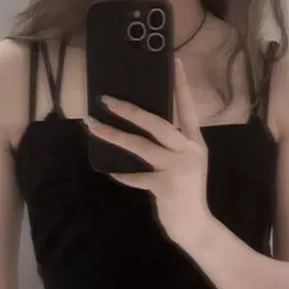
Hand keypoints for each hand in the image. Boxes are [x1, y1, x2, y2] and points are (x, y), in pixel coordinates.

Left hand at [85, 58, 211, 248]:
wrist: (196, 227)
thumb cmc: (185, 192)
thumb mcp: (185, 163)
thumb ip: (171, 144)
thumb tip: (141, 122)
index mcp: (194, 141)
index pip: (188, 106)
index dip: (181, 84)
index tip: (174, 61)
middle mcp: (188, 151)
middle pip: (157, 122)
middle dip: (130, 109)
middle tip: (106, 99)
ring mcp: (178, 168)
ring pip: (141, 146)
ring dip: (114, 135)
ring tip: (93, 126)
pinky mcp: (166, 186)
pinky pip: (137, 176)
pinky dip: (123, 174)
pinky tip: (110, 171)